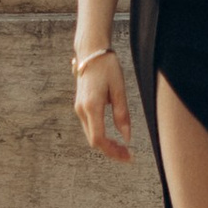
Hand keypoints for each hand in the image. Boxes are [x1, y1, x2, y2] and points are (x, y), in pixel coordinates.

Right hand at [74, 47, 132, 162]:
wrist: (91, 51)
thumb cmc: (107, 66)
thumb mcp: (119, 89)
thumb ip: (122, 114)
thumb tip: (126, 137)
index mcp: (92, 106)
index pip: (99, 139)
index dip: (113, 151)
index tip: (128, 156)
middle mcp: (82, 110)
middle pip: (93, 141)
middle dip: (110, 151)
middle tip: (128, 155)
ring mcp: (79, 108)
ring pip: (91, 135)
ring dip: (106, 144)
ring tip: (123, 148)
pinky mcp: (80, 106)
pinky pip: (89, 126)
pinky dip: (101, 135)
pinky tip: (113, 137)